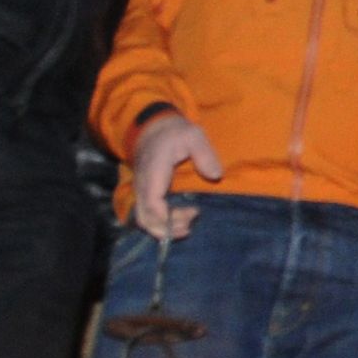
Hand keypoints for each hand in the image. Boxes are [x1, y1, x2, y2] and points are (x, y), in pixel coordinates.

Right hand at [127, 111, 224, 239]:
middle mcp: (143, 185)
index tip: (193, 213)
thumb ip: (204, 154)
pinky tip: (181, 221)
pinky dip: (161, 224)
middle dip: (168, 228)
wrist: (152, 128)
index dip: (168, 216)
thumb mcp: (194, 135)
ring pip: (143, 220)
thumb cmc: (175, 133)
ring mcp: (141, 191)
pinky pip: (146, 215)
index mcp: (154, 172)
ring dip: (164, 229)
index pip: (152, 202)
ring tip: (188, 226)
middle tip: (192, 222)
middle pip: (145, 218)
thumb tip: (216, 175)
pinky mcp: (144, 194)